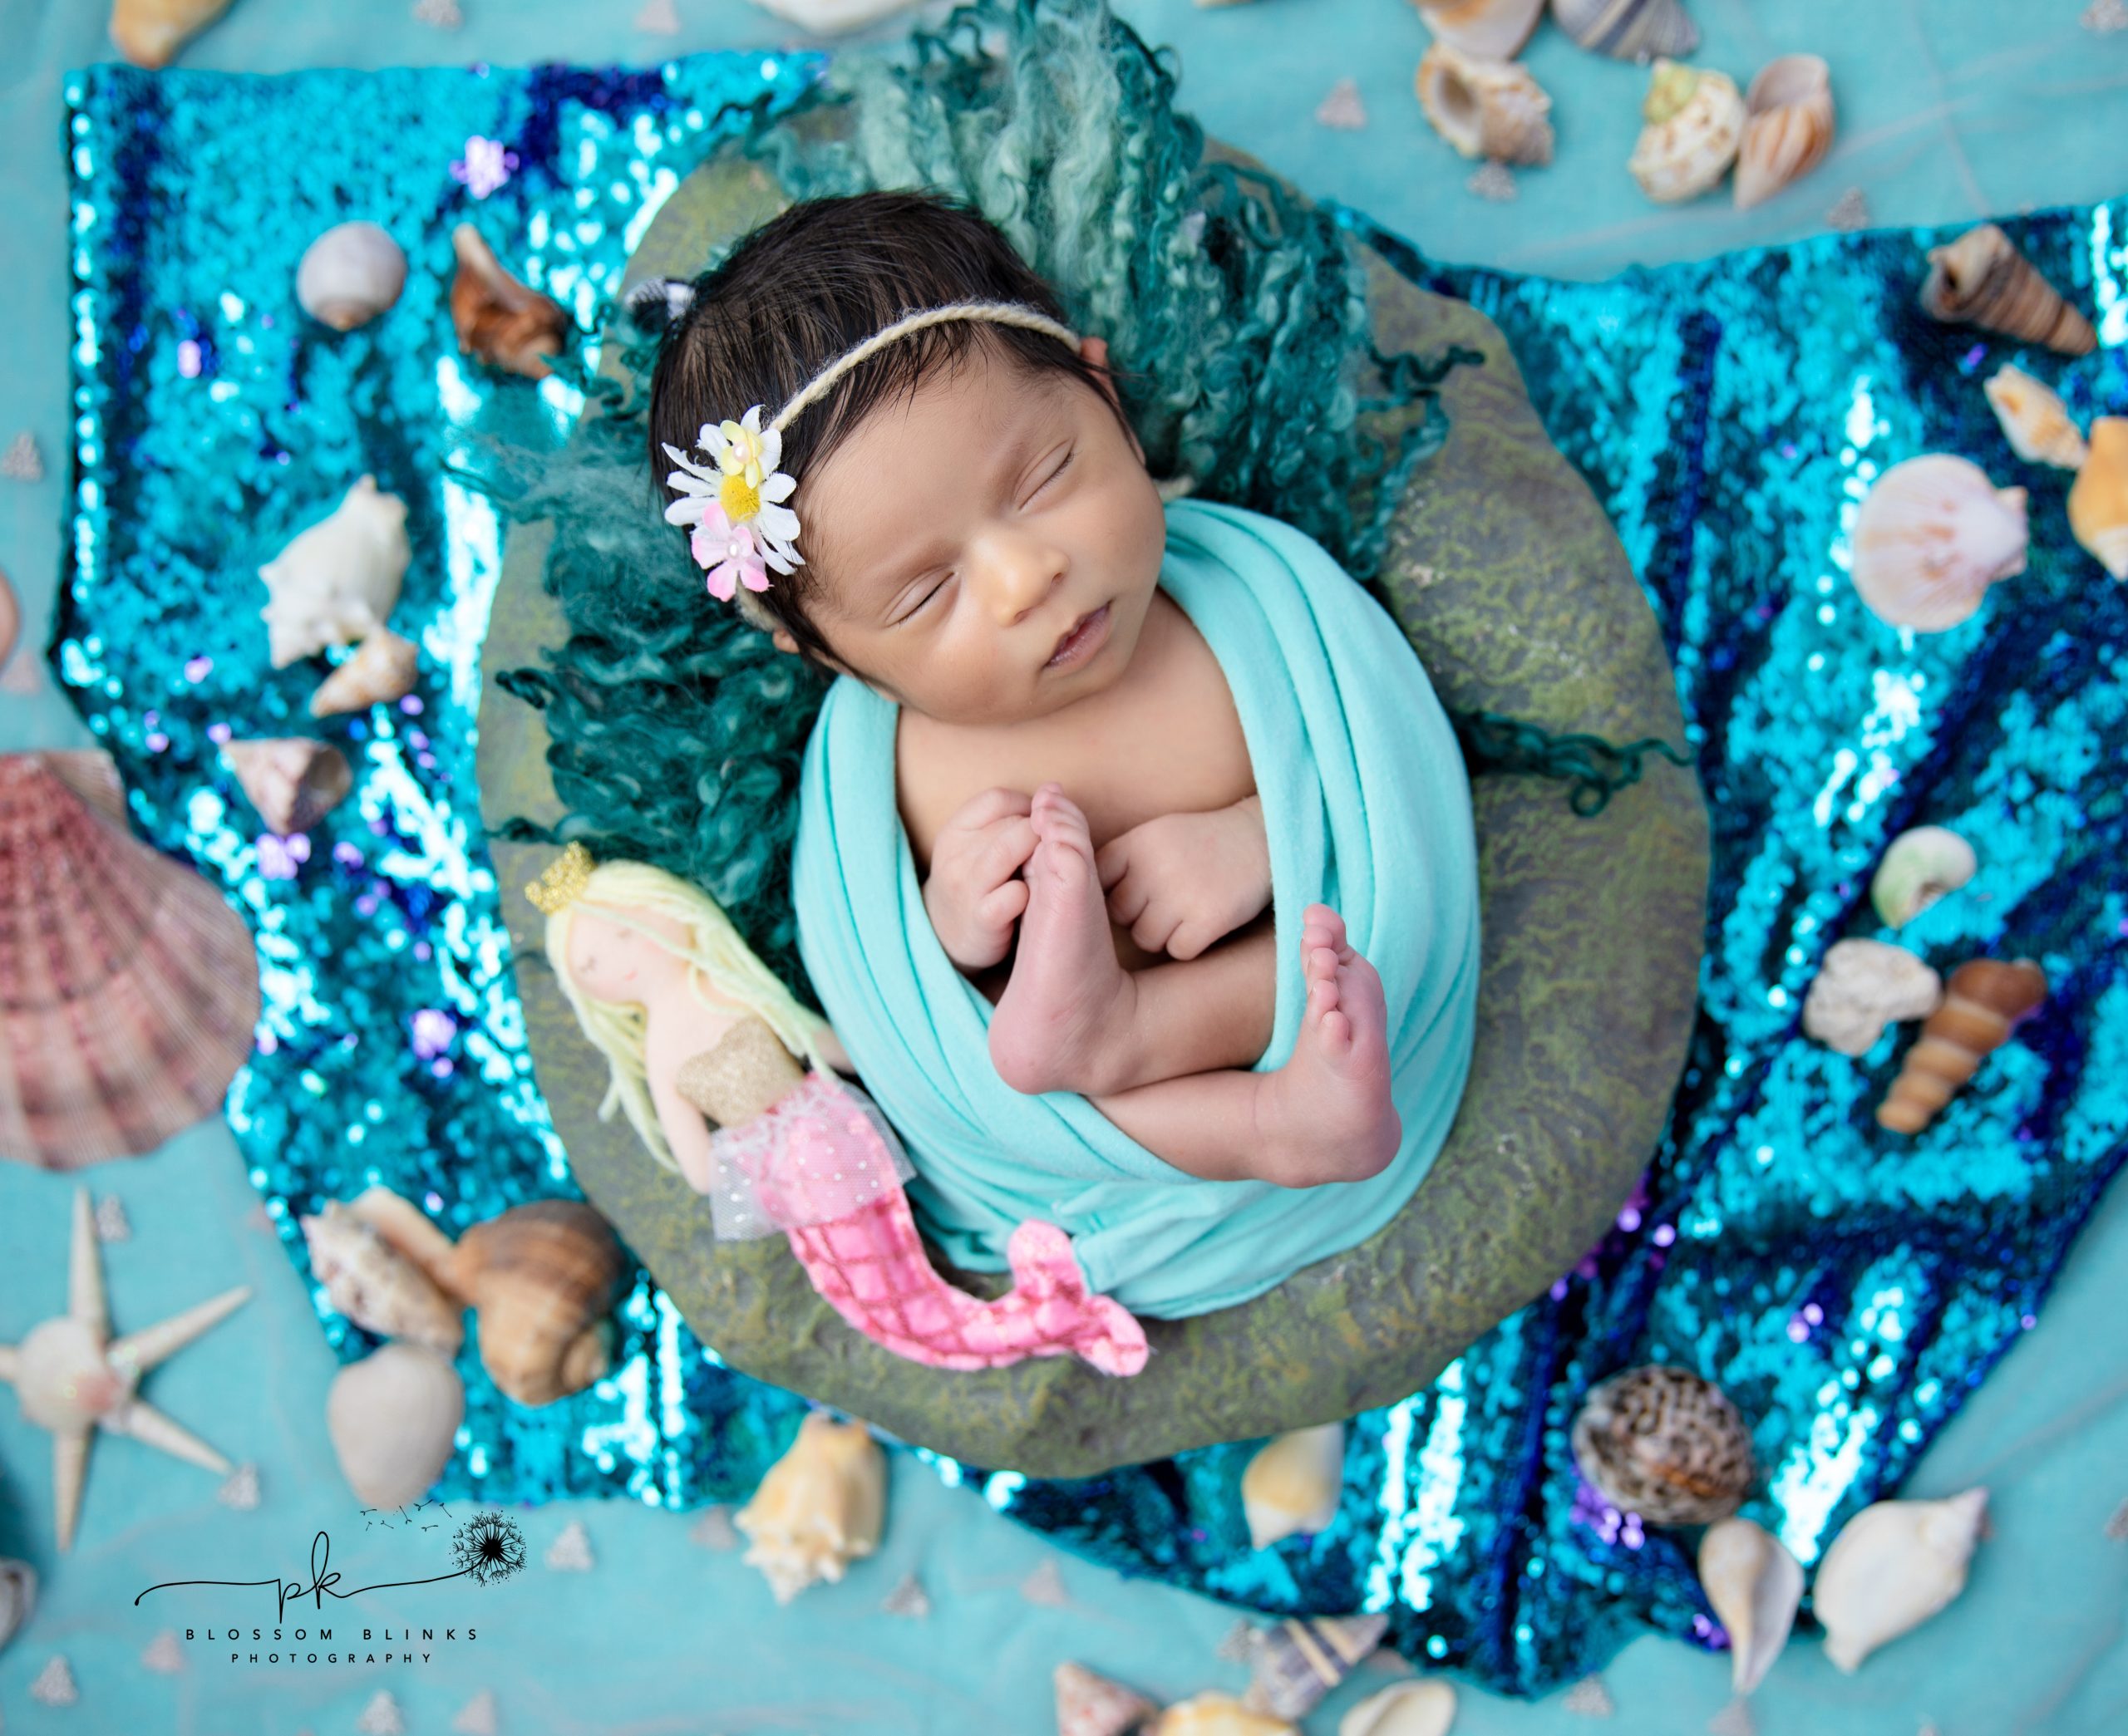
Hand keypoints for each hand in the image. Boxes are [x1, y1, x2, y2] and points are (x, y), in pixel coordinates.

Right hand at [922, 786, 1037, 970]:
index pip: (998, 799)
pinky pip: (1013, 894)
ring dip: (1039, 854)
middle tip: (1052, 849)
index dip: (1028, 809)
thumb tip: (1054, 791)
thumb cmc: (976, 880)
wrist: (946, 935)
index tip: (1039, 828)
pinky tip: (1034, 895)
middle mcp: (954, 856)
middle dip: (1041, 834)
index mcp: (954, 830)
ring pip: (1009, 850)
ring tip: (1047, 867)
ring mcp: (965, 888)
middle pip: (1011, 823)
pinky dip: (1031, 890)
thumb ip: (1008, 819)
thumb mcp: (977, 844)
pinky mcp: (981, 919)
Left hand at [1096, 796, 1269, 961]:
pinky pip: (1177, 951)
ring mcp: (1181, 893)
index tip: (1134, 892)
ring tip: (1184, 912)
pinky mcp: (1209, 917)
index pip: (1097, 883)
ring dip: (1162, 934)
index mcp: (1136, 843)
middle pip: (1119, 916)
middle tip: (1165, 904)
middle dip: (1137, 916)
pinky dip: (1188, 945)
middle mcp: (1154, 866)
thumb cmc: (1201, 841)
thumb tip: (1077, 894)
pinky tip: (1202, 925)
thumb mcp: (1155, 834)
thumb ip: (1121, 860)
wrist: (1261, 837)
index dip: (1113, 893)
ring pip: (1145, 939)